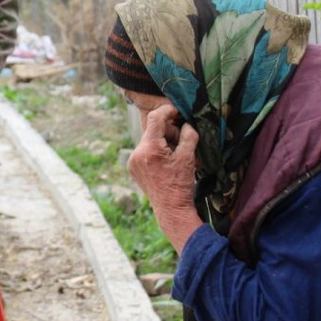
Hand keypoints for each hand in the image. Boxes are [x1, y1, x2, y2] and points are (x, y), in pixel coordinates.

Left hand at [127, 102, 202, 250]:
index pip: (155, 118)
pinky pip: (145, 150)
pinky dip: (156, 149)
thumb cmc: (181, 184)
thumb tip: (187, 123)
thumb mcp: (188, 157)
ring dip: (163, 140)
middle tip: (183, 138)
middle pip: (152, 129)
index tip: (179, 111)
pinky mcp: (133, 168)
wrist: (171, 209)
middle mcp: (137, 153)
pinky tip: (167, 160)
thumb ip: (188, 135)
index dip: (168, 111)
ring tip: (176, 152)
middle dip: (169, 129)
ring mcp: (132, 161)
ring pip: (149, 139)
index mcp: (149, 149)